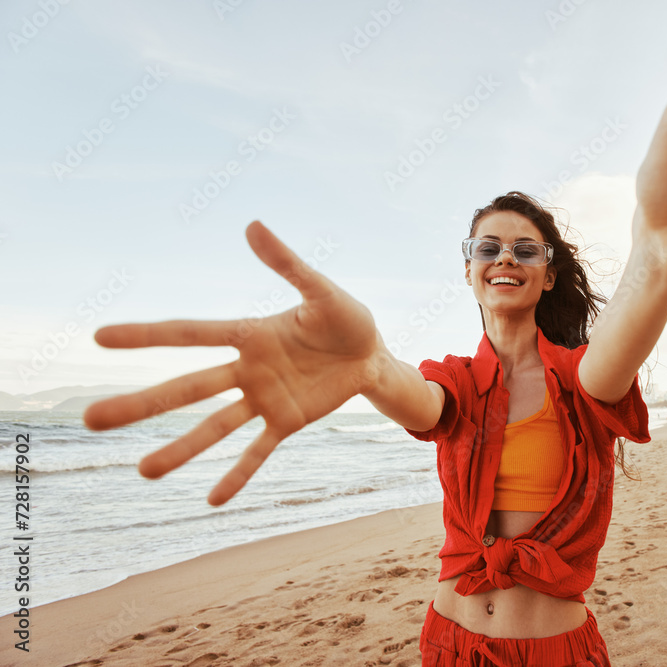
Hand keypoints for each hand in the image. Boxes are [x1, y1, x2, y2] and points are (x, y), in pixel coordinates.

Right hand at [84, 222, 379, 504]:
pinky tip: (212, 500)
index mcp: (249, 333)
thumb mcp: (321, 291)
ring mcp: (264, 399)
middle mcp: (246, 369)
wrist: (372, 355)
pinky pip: (258, 452)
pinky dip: (237, 474)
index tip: (99, 337)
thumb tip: (252, 225)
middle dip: (141, 403)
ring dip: (181, 449)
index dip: (146, 335)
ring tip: (143, 472)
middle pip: (187, 388)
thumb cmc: (345, 318)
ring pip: (214, 427)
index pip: (189, 334)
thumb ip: (288, 265)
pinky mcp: (287, 423)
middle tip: (92, 419)